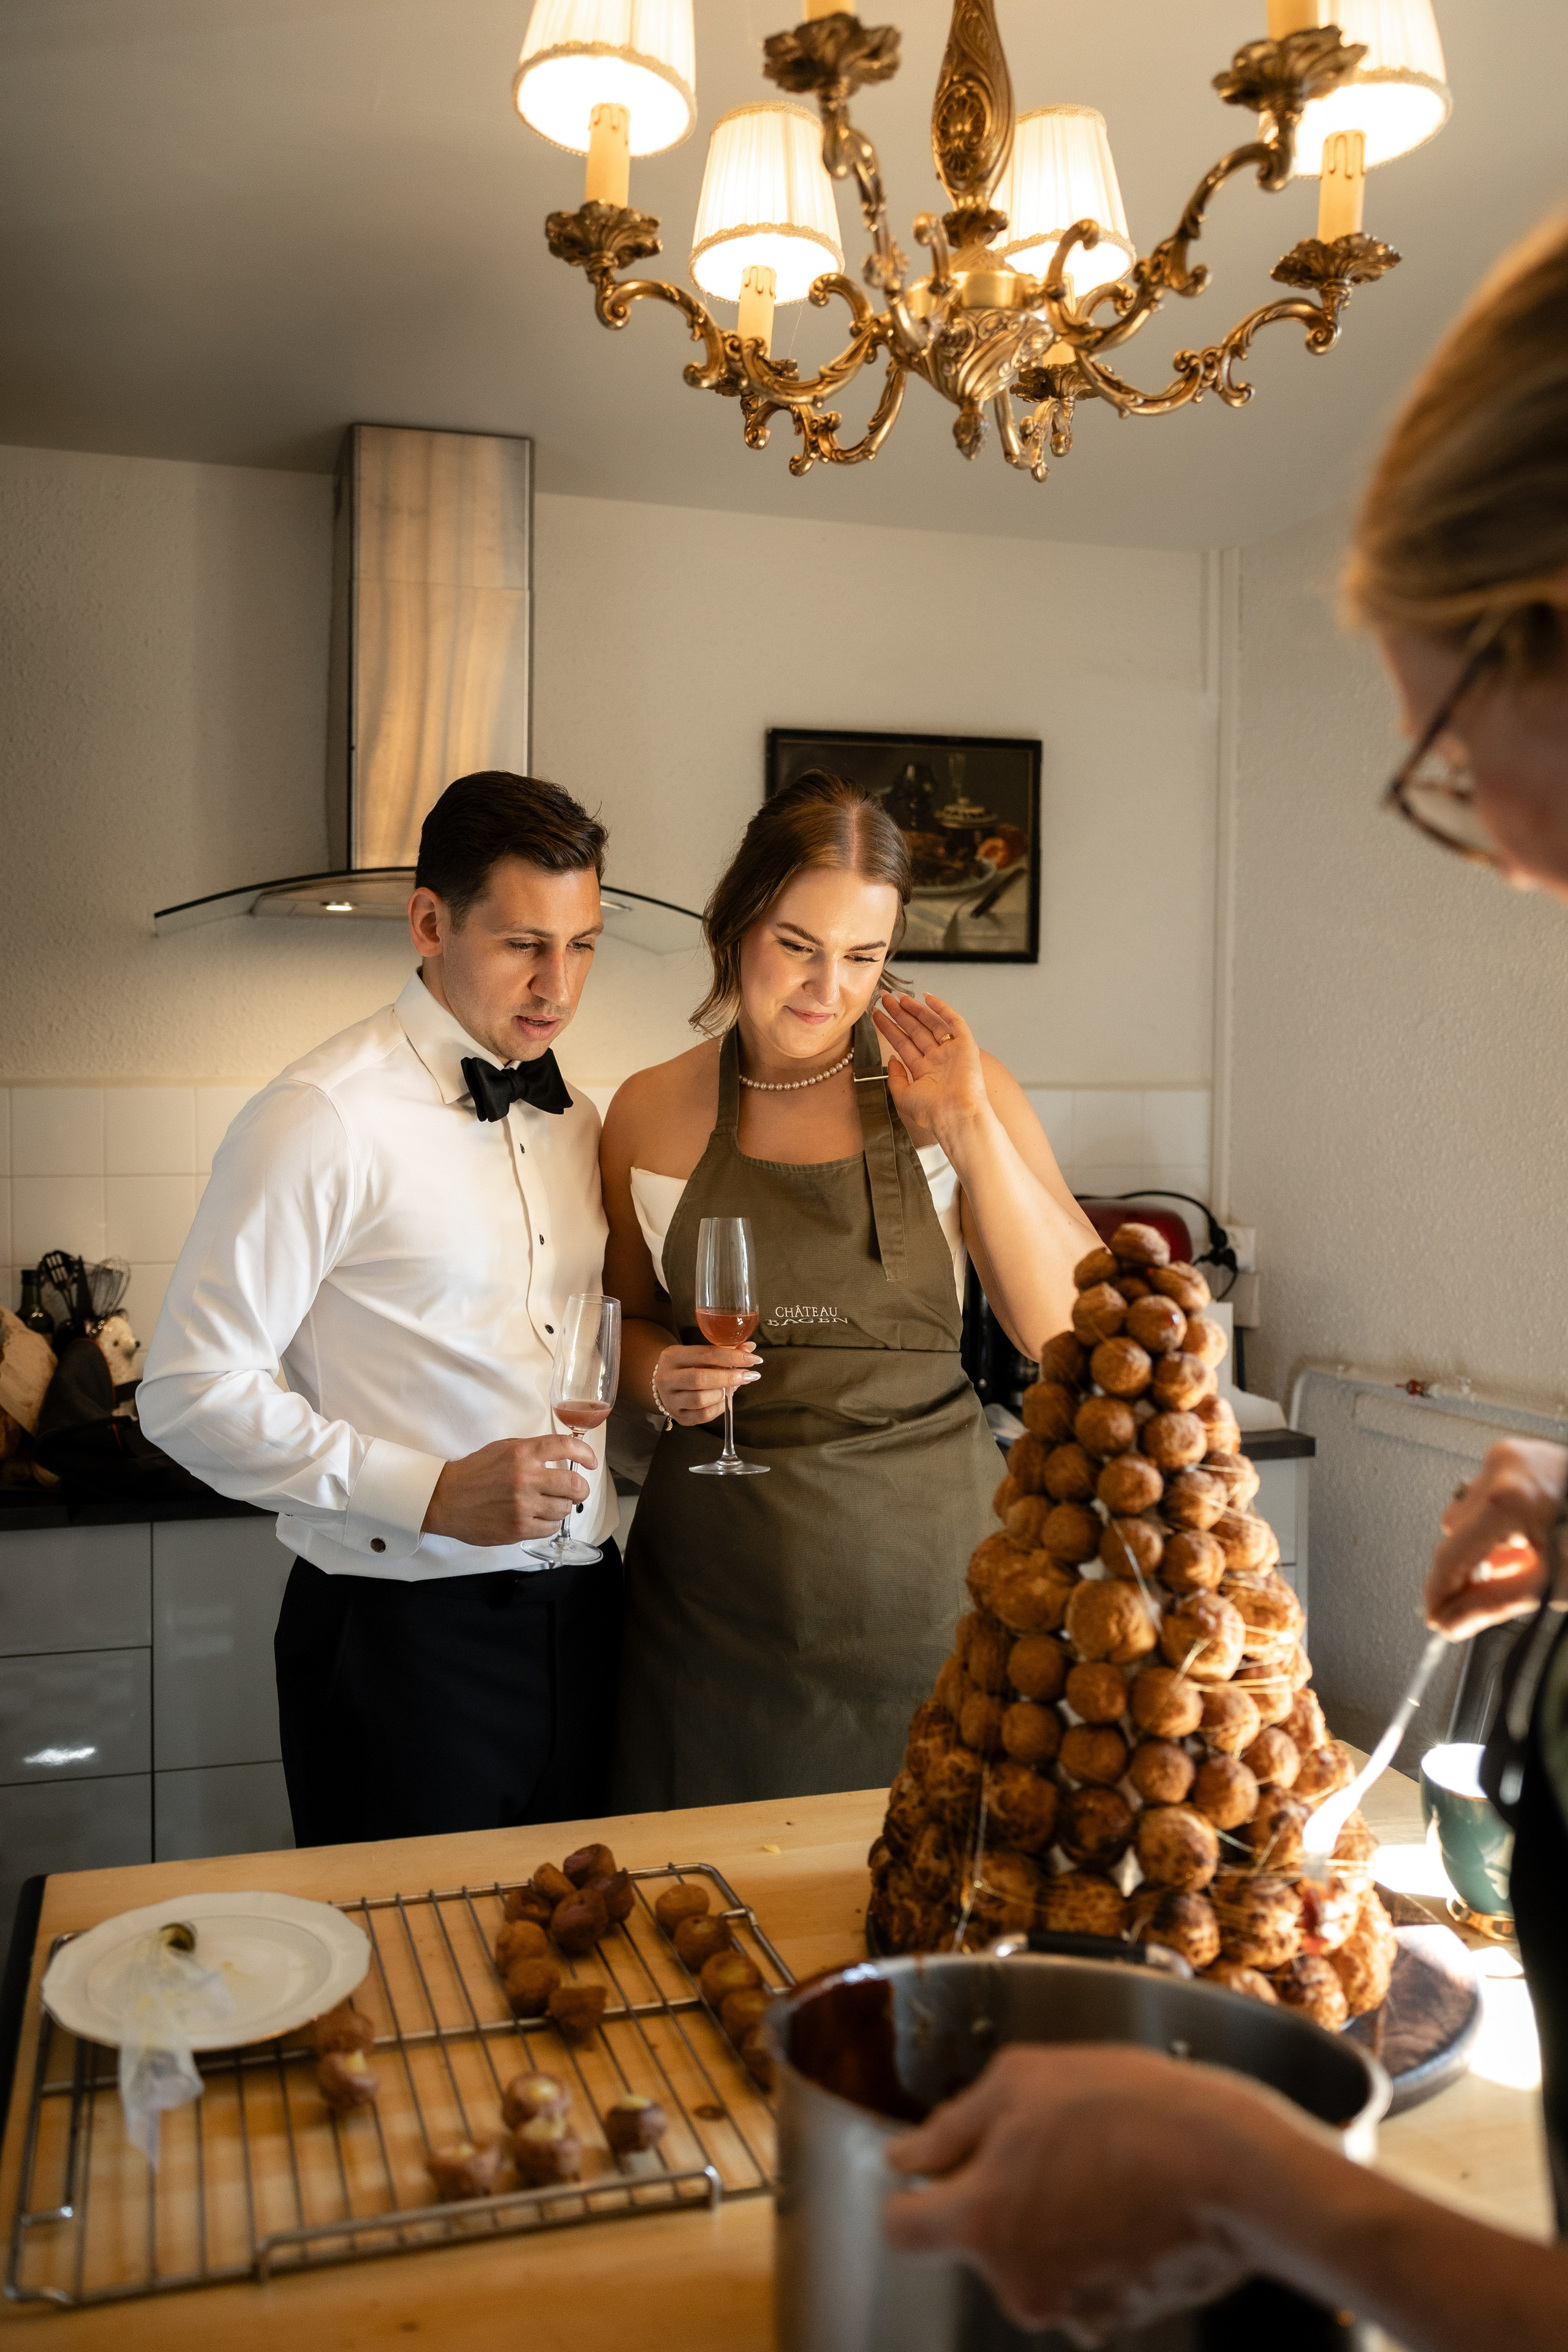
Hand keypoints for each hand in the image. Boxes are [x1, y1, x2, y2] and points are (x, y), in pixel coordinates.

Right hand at [422, 1434, 597, 1545]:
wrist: (445, 1498)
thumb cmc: (474, 1472)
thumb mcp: (503, 1449)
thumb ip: (533, 1450)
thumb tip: (563, 1455)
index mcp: (522, 1453)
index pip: (566, 1447)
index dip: (586, 1454)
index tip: (591, 1462)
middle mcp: (525, 1478)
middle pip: (574, 1485)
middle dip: (581, 1489)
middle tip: (577, 1490)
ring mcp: (522, 1505)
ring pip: (565, 1509)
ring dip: (563, 1507)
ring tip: (552, 1504)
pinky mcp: (518, 1528)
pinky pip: (550, 1528)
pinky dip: (550, 1523)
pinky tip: (539, 1517)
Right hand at [653, 1342, 760, 1426]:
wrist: (666, 1386)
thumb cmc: (688, 1367)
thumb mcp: (700, 1354)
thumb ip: (725, 1351)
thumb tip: (750, 1348)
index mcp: (672, 1357)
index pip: (705, 1354)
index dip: (732, 1357)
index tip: (752, 1359)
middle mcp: (667, 1379)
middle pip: (700, 1379)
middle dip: (729, 1377)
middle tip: (749, 1375)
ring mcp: (671, 1400)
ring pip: (701, 1399)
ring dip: (722, 1393)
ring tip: (731, 1387)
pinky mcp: (679, 1417)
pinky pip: (704, 1415)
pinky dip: (719, 1407)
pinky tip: (724, 1400)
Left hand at [872, 990, 987, 1147]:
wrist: (955, 1115)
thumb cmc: (931, 1112)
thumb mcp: (902, 1096)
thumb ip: (894, 1077)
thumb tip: (891, 1058)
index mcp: (924, 1072)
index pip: (903, 1044)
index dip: (889, 1028)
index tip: (876, 1015)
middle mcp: (937, 1060)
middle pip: (915, 1031)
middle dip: (899, 1014)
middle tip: (884, 998)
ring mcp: (951, 1051)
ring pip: (931, 1024)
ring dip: (915, 1009)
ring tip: (898, 997)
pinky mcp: (965, 1046)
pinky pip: (954, 1023)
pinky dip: (942, 1009)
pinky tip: (927, 998)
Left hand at [883, 2045, 1295, 2343]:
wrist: (1233, 2166)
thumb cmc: (1129, 2110)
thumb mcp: (1022, 2079)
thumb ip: (951, 2124)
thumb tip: (905, 2157)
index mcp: (981, 2220)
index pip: (901, 2229)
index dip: (911, 2194)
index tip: (935, 2171)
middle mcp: (1015, 2281)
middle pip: (973, 2241)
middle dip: (996, 2198)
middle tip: (1047, 2145)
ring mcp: (1068, 2307)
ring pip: (1029, 2259)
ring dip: (1047, 2222)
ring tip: (1097, 2168)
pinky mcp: (1116, 2317)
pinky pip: (1078, 2281)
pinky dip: (1092, 2250)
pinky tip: (1124, 2205)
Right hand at [1425, 1436, 1567, 1637]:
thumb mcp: (1549, 1585)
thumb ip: (1494, 1604)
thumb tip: (1453, 1622)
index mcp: (1507, 1503)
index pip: (1449, 1555)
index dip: (1439, 1592)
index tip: (1437, 1615)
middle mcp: (1499, 1470)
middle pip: (1453, 1534)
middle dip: (1468, 1567)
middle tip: (1486, 1594)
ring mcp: (1504, 1457)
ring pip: (1466, 1513)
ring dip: (1484, 1541)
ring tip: (1519, 1557)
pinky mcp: (1510, 1453)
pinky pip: (1483, 1495)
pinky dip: (1497, 1521)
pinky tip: (1523, 1533)